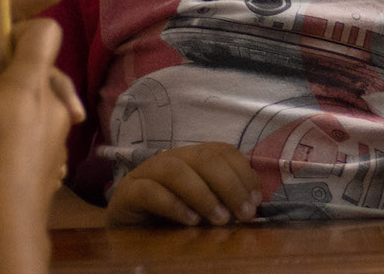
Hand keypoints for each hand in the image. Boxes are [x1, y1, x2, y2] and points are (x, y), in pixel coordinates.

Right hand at [106, 143, 261, 226]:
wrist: (128, 231)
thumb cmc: (171, 218)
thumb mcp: (204, 207)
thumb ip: (225, 199)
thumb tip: (254, 204)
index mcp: (193, 157)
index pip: (223, 151)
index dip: (243, 173)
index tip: (256, 200)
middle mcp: (171, 158)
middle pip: (204, 158)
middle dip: (230, 185)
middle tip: (244, 214)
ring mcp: (146, 173)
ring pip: (177, 171)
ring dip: (204, 195)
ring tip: (220, 219)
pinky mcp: (127, 194)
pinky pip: (149, 192)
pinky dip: (174, 205)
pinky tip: (190, 221)